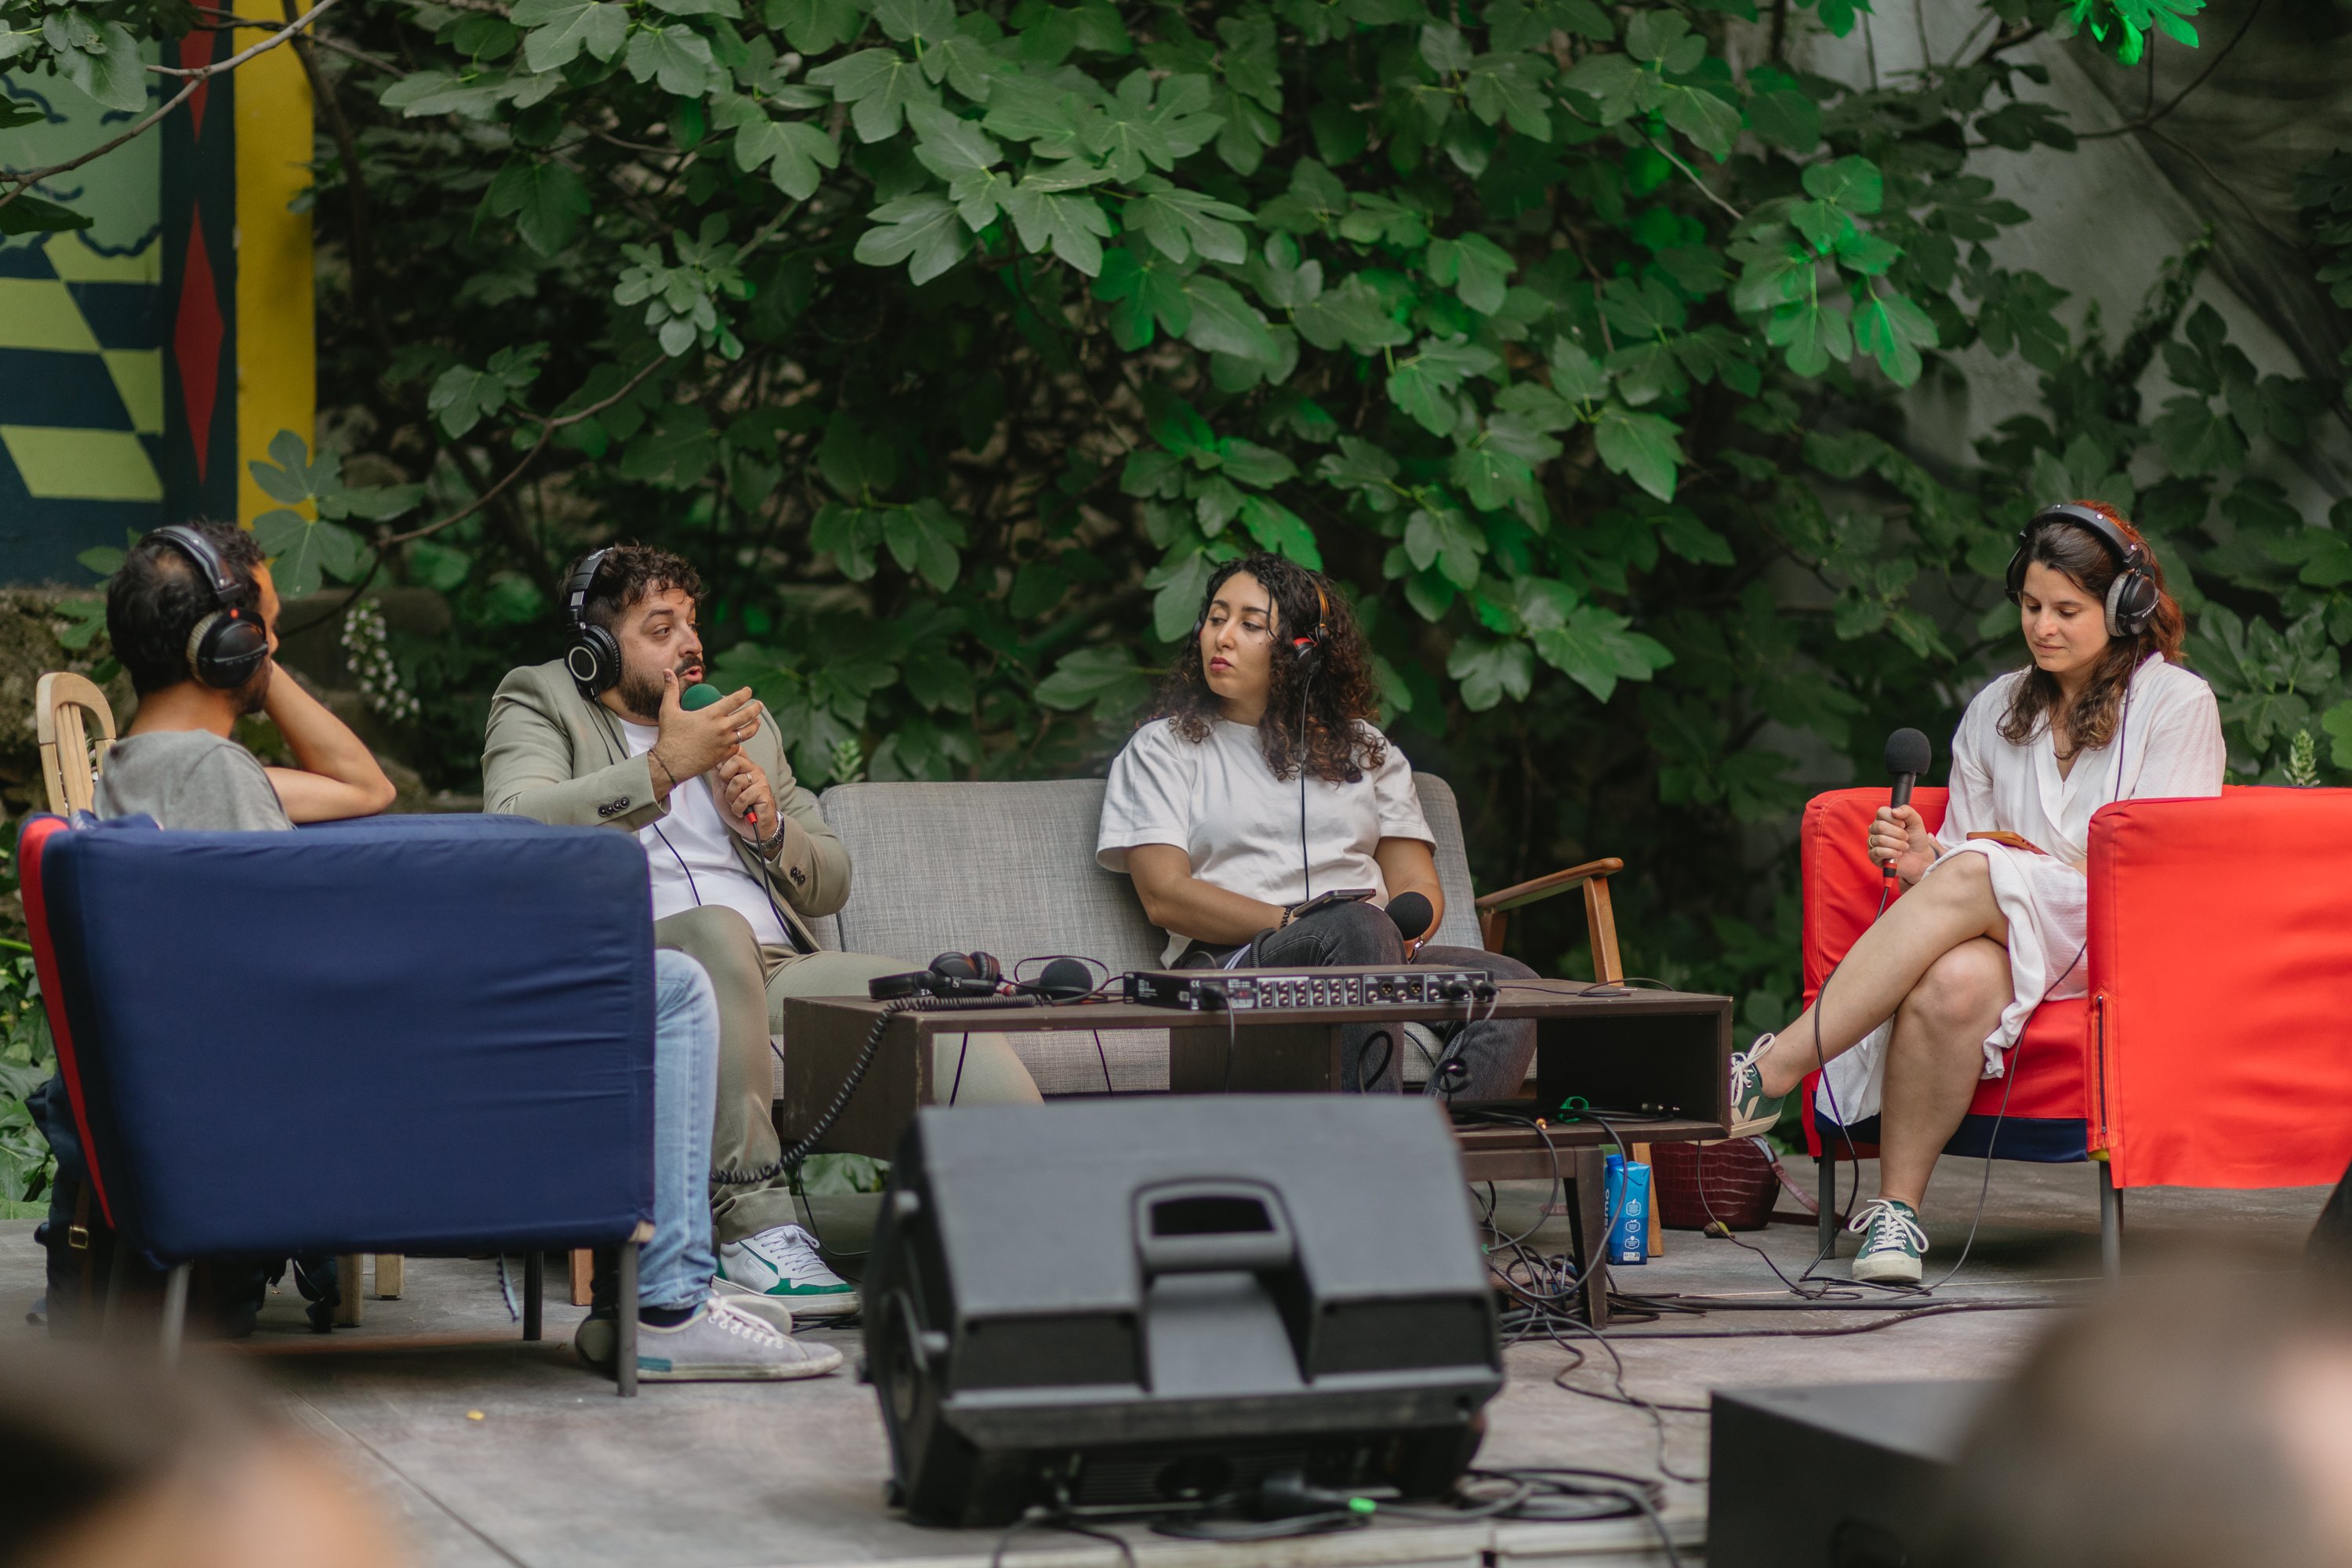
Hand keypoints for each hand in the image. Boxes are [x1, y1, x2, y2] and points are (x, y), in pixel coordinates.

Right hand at [649, 670, 762, 786]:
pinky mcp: (723, 756)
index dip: (744, 694)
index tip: (748, 691)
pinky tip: (741, 739)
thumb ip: (671, 689)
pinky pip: (737, 747)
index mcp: (711, 714)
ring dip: (754, 726)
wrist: (670, 764)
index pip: (735, 700)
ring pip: (747, 733)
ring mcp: (724, 743)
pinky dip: (740, 742)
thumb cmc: (669, 736)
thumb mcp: (668, 710)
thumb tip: (666, 671)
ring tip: (757, 722)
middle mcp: (722, 728)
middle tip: (759, 705)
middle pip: (746, 716)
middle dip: (756, 708)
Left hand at [713, 751, 775, 842]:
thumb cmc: (738, 808)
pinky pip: (743, 797)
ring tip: (736, 805)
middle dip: (725, 778)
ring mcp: (760, 780)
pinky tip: (742, 811)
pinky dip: (738, 808)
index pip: (735, 750)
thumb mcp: (722, 791)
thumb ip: (718, 775)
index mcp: (744, 767)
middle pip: (734, 760)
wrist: (752, 828)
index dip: (723, 761)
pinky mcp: (764, 792)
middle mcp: (754, 769)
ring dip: (731, 798)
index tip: (722, 776)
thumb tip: (714, 760)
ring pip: (736, 781)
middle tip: (728, 791)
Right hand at [1868, 804, 1937, 885]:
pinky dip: (1892, 853)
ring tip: (1904, 847)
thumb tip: (1894, 811)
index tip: (1904, 825)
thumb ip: (1907, 811)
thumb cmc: (1916, 838)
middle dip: (1899, 833)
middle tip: (1906, 838)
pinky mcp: (1873, 856)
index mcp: (1883, 819)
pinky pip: (1878, 852)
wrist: (1920, 857)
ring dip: (1898, 844)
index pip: (1881, 812)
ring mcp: (1873, 842)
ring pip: (1881, 840)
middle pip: (1880, 826)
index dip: (1895, 819)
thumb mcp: (1916, 821)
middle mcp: (1875, 829)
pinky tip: (1898, 854)